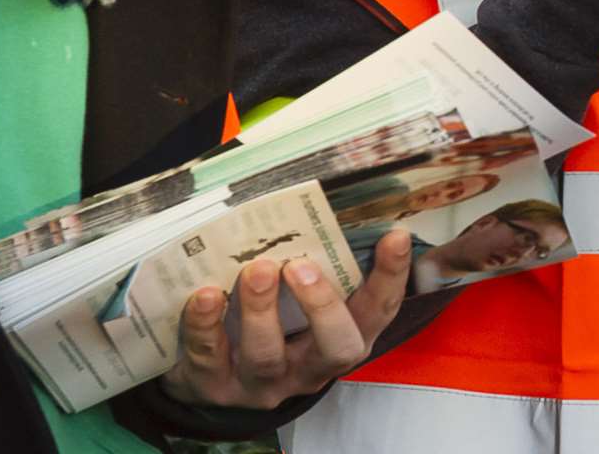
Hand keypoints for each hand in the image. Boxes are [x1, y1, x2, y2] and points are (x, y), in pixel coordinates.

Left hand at [160, 230, 412, 410]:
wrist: (213, 382)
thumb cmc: (270, 325)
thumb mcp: (301, 305)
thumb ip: (318, 269)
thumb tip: (324, 211)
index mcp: (343, 339)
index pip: (377, 312)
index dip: (390, 278)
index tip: (395, 236)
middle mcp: (310, 367)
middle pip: (335, 348)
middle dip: (322, 306)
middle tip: (301, 265)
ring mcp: (263, 384)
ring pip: (267, 356)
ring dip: (261, 311)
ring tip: (256, 270)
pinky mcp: (216, 388)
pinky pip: (210, 358)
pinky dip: (205, 325)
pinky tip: (203, 295)